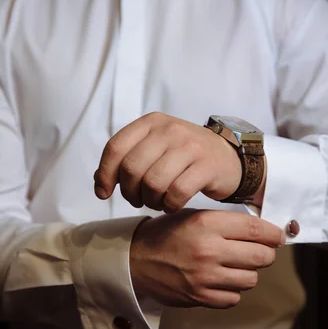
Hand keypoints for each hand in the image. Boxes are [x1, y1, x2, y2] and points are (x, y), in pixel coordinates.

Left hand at [93, 112, 241, 211]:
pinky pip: (176, 193)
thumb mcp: (155, 148)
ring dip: (150, 201)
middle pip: (132, 169)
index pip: (115, 147)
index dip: (105, 174)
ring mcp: (190, 146)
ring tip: (156, 202)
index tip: (103, 193)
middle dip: (130, 192)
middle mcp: (169, 130)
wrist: (228, 158)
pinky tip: (172, 205)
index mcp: (151, 122)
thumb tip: (99, 182)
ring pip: (153, 183)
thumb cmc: (185, 156)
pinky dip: (170, 206)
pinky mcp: (206, 166)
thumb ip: (126, 160)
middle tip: (138, 199)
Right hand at [130, 209, 285, 308]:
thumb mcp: (193, 216)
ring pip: (250, 279)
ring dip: (248, 272)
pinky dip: (232, 290)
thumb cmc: (166, 234)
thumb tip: (263, 231)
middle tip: (261, 251)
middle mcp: (208, 250)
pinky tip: (221, 280)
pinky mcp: (200, 297)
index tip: (278, 236)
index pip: (255, 229)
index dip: (273, 233)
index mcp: (207, 224)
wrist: (135, 260)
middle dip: (266, 253)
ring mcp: (205, 277)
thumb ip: (225, 222)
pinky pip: (234, 298)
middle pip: (260, 256)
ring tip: (236, 266)